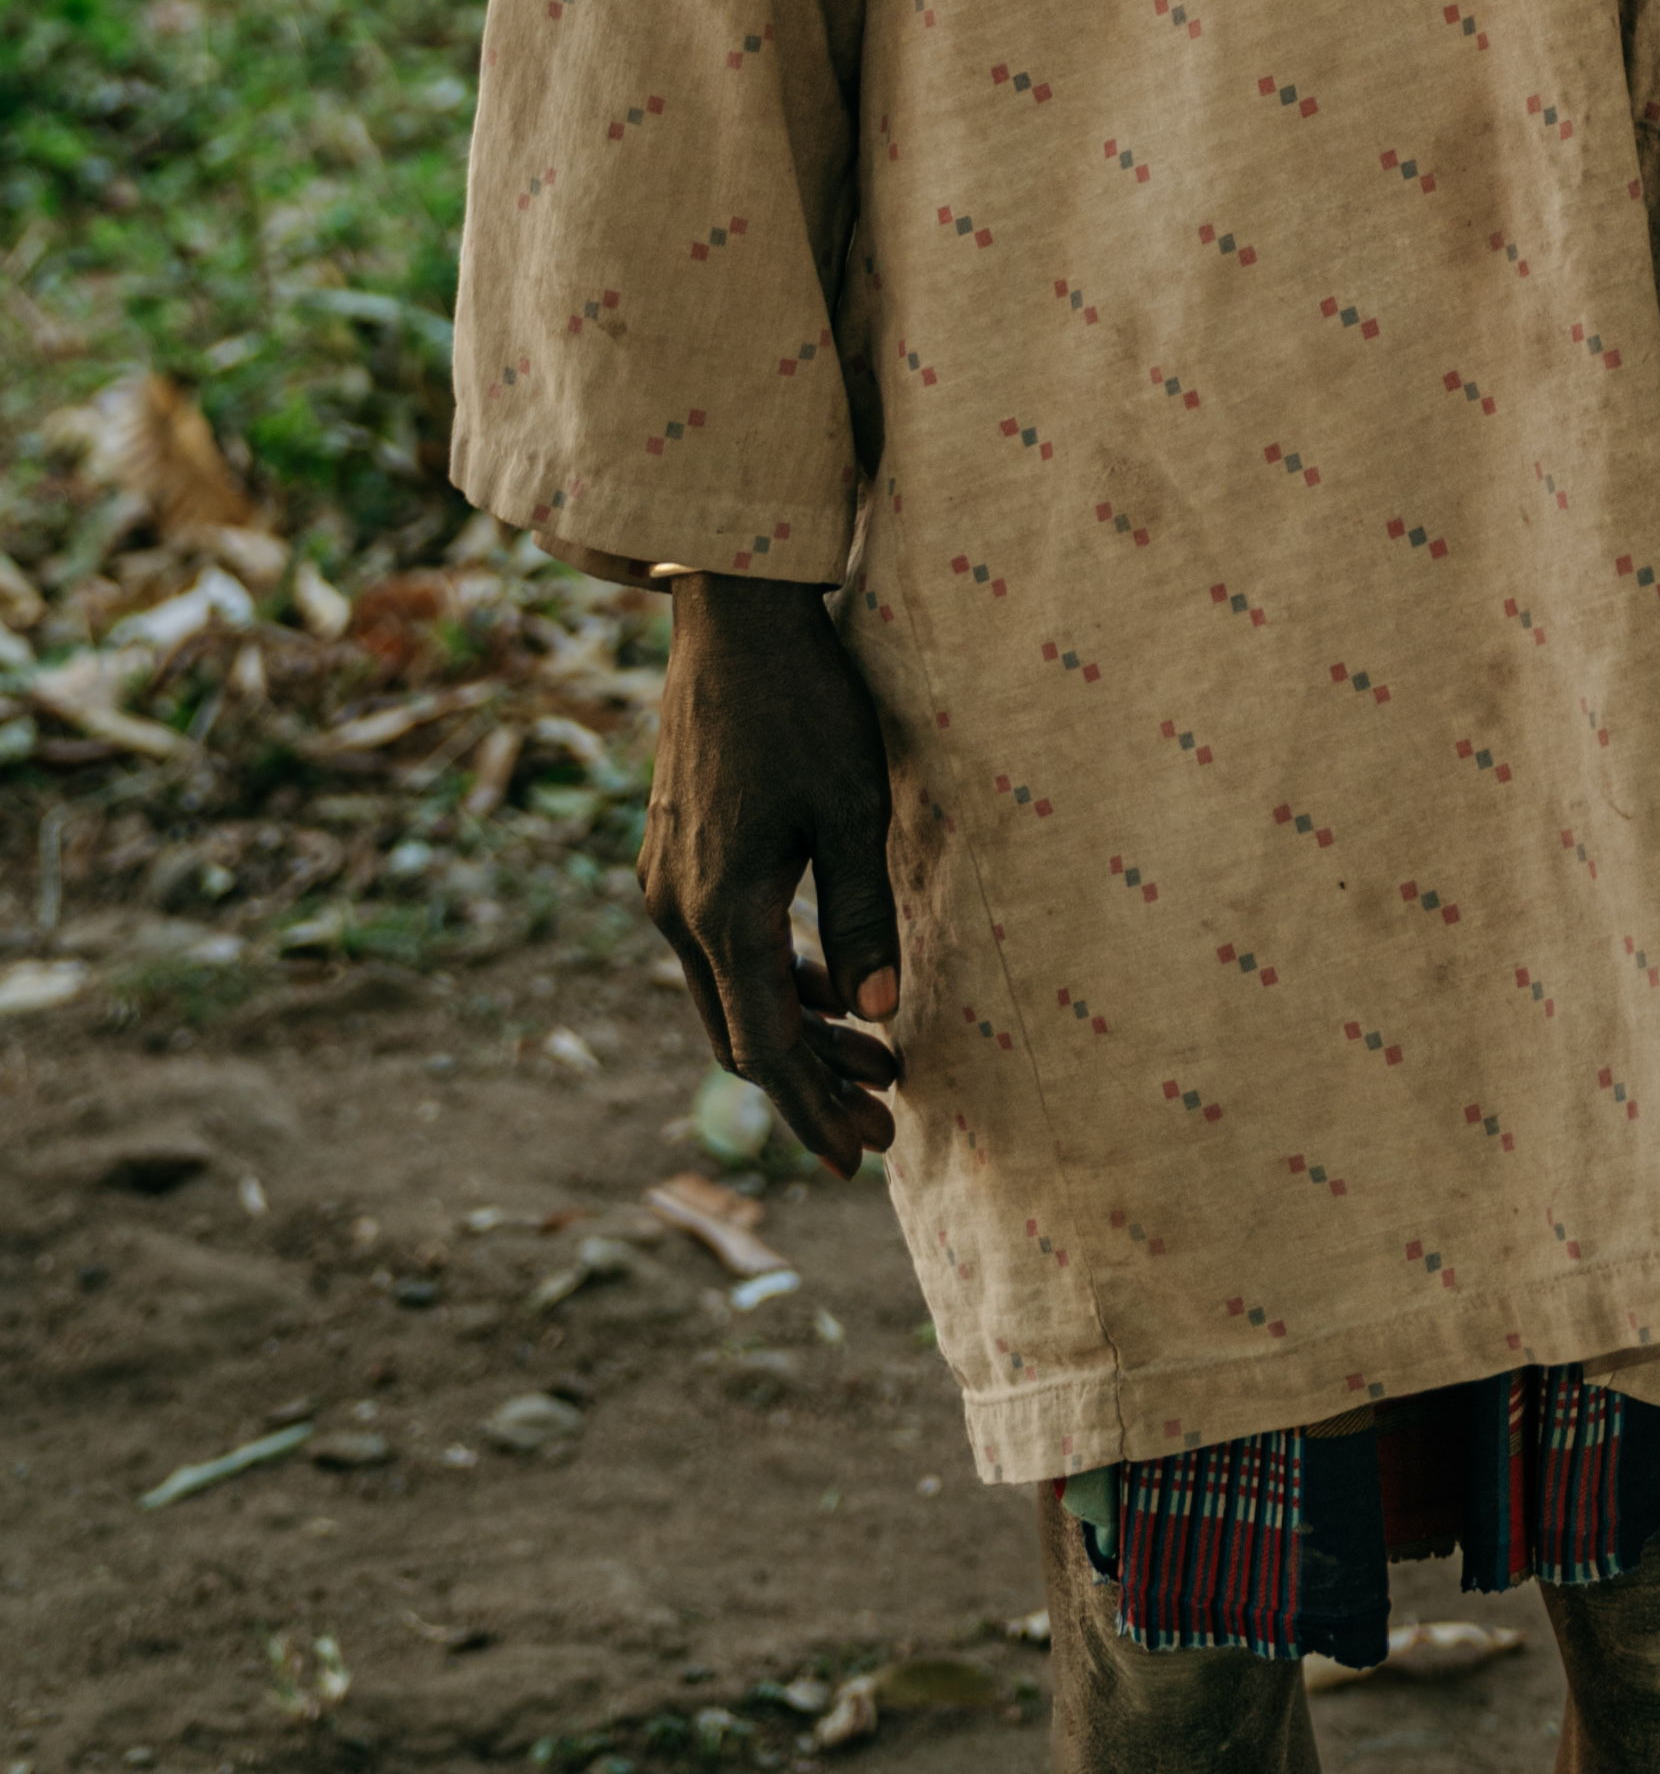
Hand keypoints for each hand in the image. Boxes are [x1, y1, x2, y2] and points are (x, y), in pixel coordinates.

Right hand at [641, 572, 903, 1169]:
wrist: (734, 618)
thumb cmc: (806, 705)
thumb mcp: (854, 807)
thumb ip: (863, 914)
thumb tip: (880, 1016)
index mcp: (719, 910)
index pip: (765, 1048)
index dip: (813, 1109)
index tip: (863, 1154)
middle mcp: (676, 909)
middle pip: (742, 1034)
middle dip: (811, 1087)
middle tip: (879, 1128)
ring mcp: (666, 882)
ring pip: (730, 992)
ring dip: (798, 1032)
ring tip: (877, 1063)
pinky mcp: (676, 855)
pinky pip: (721, 947)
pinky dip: (774, 979)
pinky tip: (829, 987)